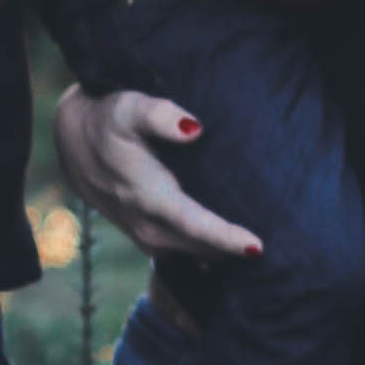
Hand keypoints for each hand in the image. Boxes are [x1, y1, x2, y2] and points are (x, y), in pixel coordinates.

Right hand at [54, 82, 263, 263]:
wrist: (74, 142)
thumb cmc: (108, 119)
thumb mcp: (129, 107)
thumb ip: (160, 115)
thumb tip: (195, 128)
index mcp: (150, 198)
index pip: (195, 225)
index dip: (227, 238)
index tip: (259, 246)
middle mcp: (151, 228)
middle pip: (207, 250)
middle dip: (241, 251)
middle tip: (290, 245)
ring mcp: (150, 239)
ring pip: (202, 257)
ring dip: (231, 255)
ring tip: (276, 248)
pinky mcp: (152, 240)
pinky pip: (192, 254)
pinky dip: (216, 252)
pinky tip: (242, 246)